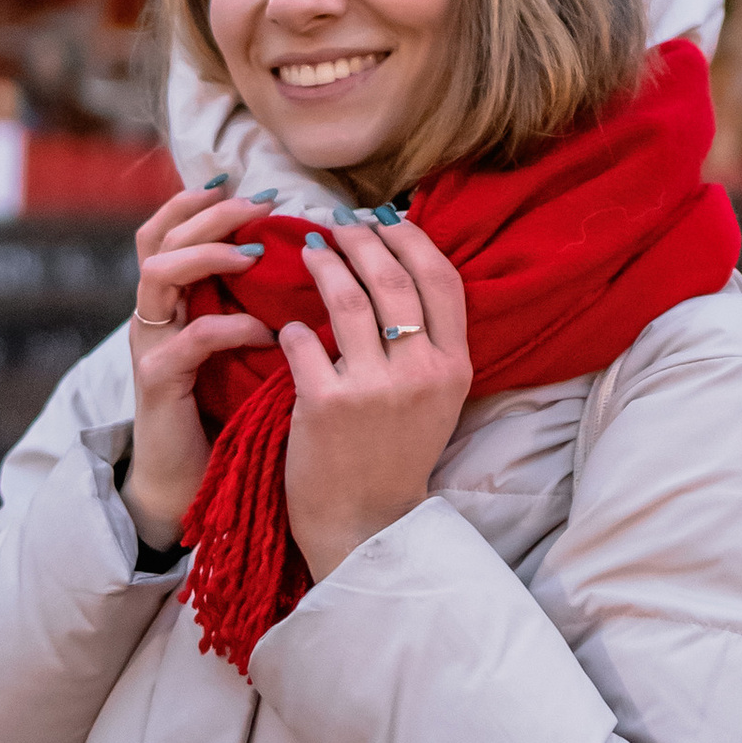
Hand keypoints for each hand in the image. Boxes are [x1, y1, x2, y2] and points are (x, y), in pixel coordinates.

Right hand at [120, 183, 275, 549]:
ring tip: (256, 256)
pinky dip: (233, 327)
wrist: (187, 481)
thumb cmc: (225, 409)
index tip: (243, 183)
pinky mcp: (160, 383)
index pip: (164, 229)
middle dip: (211, 214)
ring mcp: (152, 347)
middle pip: (159, 238)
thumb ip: (256, 303)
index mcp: (171, 302)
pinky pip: (191, 341)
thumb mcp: (240, 346)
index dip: (196, 201)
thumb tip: (310, 258)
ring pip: (159, 275)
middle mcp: (153, 316)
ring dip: (210, 255)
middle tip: (260, 205)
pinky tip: (271, 332)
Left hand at [280, 212, 471, 583]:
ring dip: (324, 264)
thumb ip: (427, 339)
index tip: (384, 218)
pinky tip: (286, 327)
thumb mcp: (435, 397)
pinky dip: (291, 328)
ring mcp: (374, 389)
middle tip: (337, 225)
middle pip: (392, 279)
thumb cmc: (395, 453)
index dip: (411, 239)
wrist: (366, 524)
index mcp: (454, 367)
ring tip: (309, 249)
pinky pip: (302, 342)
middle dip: (361, 240)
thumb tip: (397, 260)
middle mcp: (421, 374)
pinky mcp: (326, 405)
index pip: (441, 279)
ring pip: (346, 298)